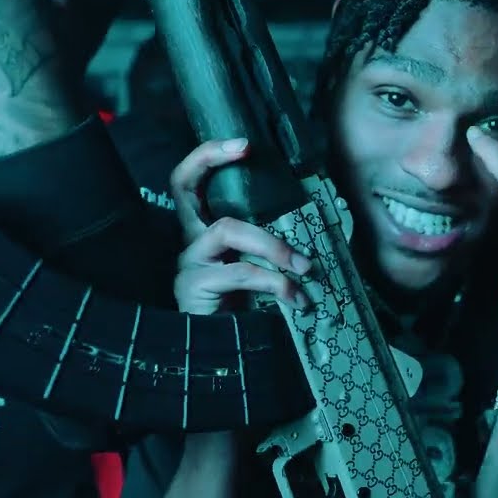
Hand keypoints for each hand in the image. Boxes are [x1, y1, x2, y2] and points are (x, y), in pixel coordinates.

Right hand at [170, 138, 311, 314]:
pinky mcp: (195, 288)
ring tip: (304, 266)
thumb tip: (313, 228)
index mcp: (203, 230)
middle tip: (249, 151)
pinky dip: (276, 283)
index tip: (243, 144)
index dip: (206, 157)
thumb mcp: (256, 267)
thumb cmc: (242, 306)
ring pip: (227, 230)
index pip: (187, 182)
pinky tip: (296, 298)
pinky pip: (241, 273)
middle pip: (184, 188)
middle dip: (212, 161)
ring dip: (273, 244)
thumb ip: (269, 245)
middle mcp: (189, 241)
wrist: (223, 353)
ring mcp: (189, 263)